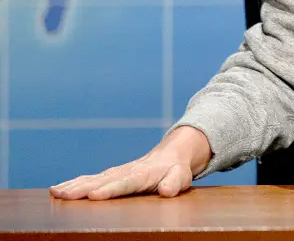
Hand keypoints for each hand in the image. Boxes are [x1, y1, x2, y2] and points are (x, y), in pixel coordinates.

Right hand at [49, 126, 211, 199]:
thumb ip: (174, 183)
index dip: (110, 189)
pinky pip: (89, 179)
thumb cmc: (176, 170)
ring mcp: (116, 172)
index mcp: (143, 174)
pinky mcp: (110, 175)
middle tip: (63, 195)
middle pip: (102, 181)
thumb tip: (167, 190)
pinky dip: (73, 184)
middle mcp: (126, 172)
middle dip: (82, 189)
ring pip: (92, 179)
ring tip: (56, 193)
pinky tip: (58, 190)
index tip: (94, 196)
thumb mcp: (181, 177)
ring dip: (73, 186)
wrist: (171, 155)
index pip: (125, 183)